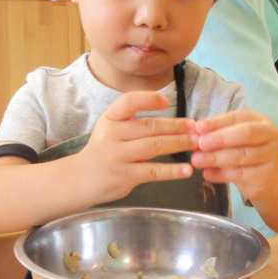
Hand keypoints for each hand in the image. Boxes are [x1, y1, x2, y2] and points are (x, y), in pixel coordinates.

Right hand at [78, 91, 198, 203]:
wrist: (82, 179)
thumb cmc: (104, 151)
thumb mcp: (110, 129)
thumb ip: (133, 122)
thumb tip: (173, 121)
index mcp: (109, 119)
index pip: (128, 102)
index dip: (149, 99)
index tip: (167, 102)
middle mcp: (111, 135)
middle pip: (149, 126)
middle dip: (176, 126)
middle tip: (195, 128)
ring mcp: (117, 156)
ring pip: (154, 146)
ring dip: (179, 144)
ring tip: (195, 144)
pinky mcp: (125, 176)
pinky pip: (154, 171)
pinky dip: (173, 171)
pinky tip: (187, 170)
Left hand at [190, 110, 277, 204]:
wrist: (266, 180)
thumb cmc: (246, 155)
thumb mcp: (233, 141)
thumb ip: (217, 135)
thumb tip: (195, 132)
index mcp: (262, 122)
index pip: (238, 117)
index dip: (217, 122)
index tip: (198, 127)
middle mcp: (271, 136)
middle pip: (245, 133)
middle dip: (220, 138)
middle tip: (200, 144)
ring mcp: (272, 156)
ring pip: (242, 155)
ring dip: (216, 157)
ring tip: (197, 160)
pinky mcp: (266, 176)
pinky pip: (240, 174)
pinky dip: (220, 174)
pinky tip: (206, 174)